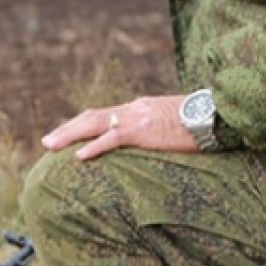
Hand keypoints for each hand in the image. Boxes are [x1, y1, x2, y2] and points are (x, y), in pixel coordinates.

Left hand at [41, 95, 197, 160]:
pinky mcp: (145, 131)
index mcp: (140, 108)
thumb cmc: (202, 122)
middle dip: (67, 128)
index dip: (82, 124)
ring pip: (95, 123)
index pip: (104, 114)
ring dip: (69, 135)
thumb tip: (153, 141)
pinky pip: (114, 138)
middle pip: (92, 116)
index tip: (66, 135)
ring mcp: (138, 118)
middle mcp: (134, 109)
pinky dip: (94, 146)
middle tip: (46, 142)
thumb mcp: (174, 124)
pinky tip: (79, 156)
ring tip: (50, 146)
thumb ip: (158, 129)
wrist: (218, 114)